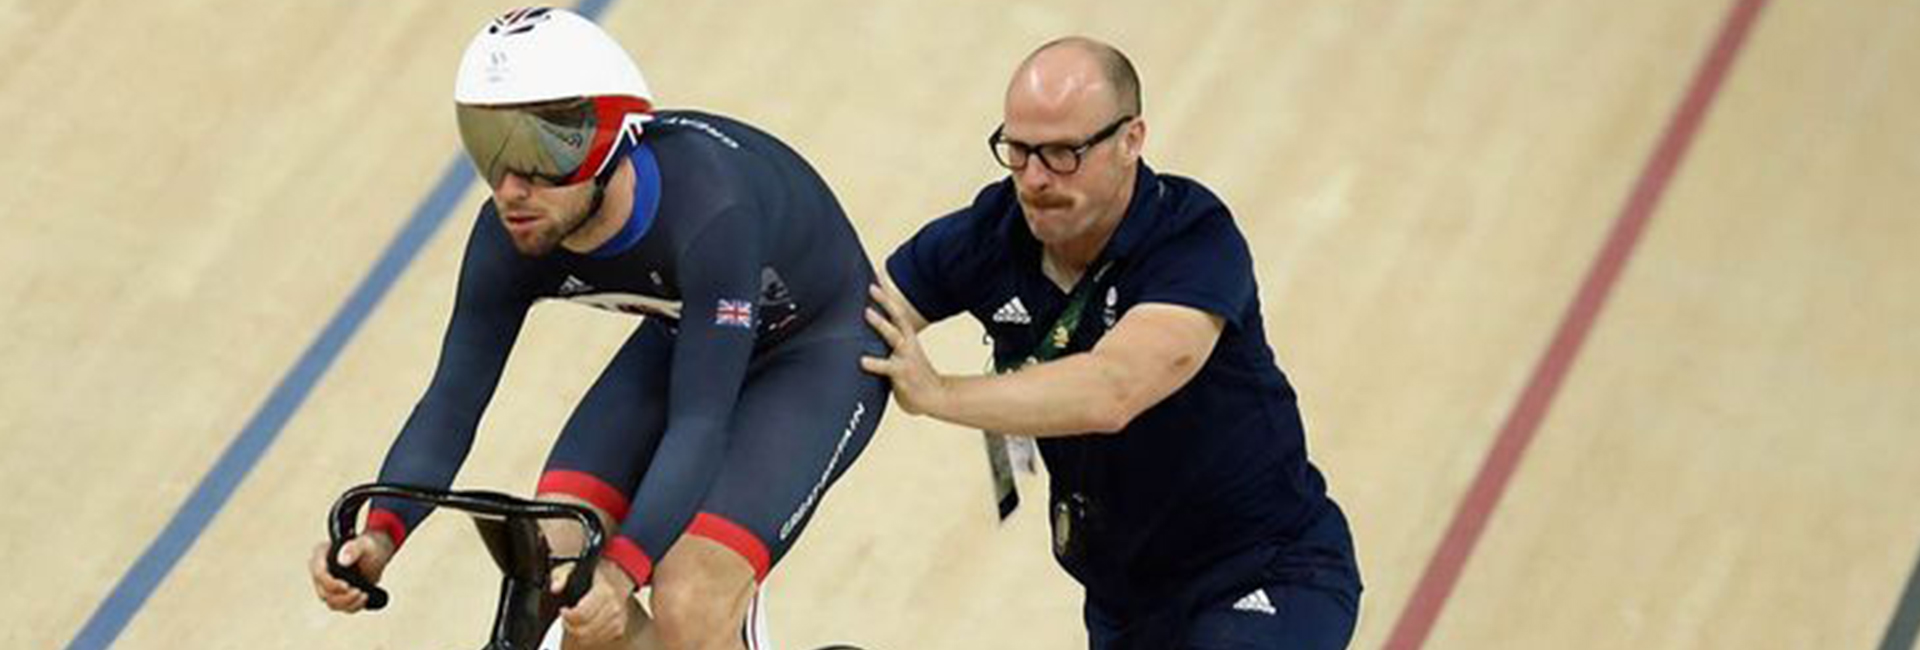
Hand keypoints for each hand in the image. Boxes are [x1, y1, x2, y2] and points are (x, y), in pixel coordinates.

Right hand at [309, 533, 394, 612]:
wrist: (376, 557)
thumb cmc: (368, 547)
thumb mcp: (364, 544)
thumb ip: (353, 549)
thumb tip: (343, 560)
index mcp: (322, 555)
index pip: (318, 572)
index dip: (330, 583)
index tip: (346, 585)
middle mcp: (321, 571)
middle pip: (323, 591)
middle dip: (342, 596)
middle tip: (358, 591)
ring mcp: (327, 585)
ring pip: (331, 602)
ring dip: (348, 602)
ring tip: (363, 594)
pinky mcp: (336, 594)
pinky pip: (340, 606)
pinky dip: (353, 606)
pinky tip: (364, 598)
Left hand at [553, 559, 635, 645]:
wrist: (618, 575)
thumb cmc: (595, 572)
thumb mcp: (573, 567)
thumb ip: (561, 575)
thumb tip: (556, 587)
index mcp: (604, 591)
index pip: (582, 614)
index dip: (567, 616)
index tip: (562, 610)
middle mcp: (613, 607)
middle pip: (585, 630)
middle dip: (569, 626)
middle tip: (566, 618)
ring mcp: (618, 619)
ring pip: (591, 638)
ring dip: (578, 632)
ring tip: (574, 622)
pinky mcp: (619, 627)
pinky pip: (599, 640)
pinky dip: (588, 637)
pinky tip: (584, 626)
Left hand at [861, 282, 945, 415]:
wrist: (935, 398)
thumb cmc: (914, 376)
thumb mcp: (902, 355)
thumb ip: (888, 345)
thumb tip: (869, 334)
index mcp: (907, 337)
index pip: (897, 310)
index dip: (887, 293)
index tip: (877, 273)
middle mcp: (908, 343)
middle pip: (898, 316)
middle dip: (886, 300)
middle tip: (872, 286)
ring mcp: (906, 358)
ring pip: (894, 337)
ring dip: (882, 324)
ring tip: (868, 312)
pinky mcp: (903, 374)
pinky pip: (888, 367)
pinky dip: (875, 363)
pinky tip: (862, 360)